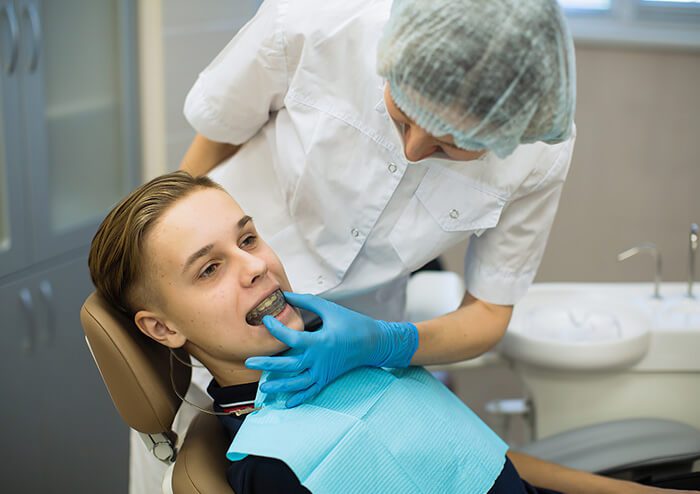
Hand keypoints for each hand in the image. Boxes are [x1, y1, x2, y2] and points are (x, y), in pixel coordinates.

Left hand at [245, 292, 417, 406]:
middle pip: (290, 366)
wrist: (373, 342)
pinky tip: (287, 403)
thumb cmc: (352, 323)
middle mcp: (320, 359)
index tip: (265, 321)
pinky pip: (312, 391)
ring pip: (298, 383)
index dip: (277, 330)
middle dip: (268, 365)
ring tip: (263, 387)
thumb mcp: (329, 309)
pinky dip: (300, 398)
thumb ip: (306, 302)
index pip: (292, 338)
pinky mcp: (327, 378)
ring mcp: (323, 371)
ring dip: (280, 386)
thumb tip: (286, 295)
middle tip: (249, 362)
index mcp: (320, 341)